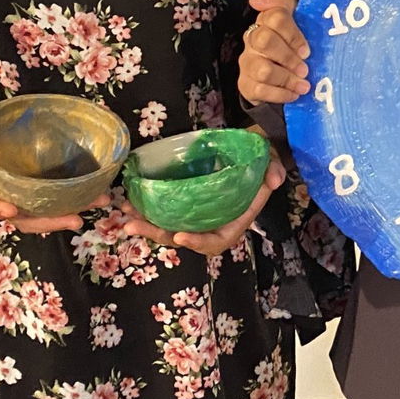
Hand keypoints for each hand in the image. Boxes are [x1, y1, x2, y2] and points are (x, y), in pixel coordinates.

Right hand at [0, 100, 104, 234]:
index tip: (10, 209)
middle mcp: (0, 196)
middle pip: (22, 219)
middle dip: (49, 221)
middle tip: (75, 219)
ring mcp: (18, 195)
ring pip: (41, 213)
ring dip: (70, 211)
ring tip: (98, 202)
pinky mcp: (33, 187)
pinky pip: (51, 199)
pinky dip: (73, 198)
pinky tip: (97, 190)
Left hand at [115, 154, 286, 254]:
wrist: (249, 156)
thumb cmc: (259, 163)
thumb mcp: (271, 163)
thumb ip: (273, 170)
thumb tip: (274, 179)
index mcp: (233, 222)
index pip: (216, 241)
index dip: (198, 242)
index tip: (180, 235)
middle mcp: (212, 224)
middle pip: (183, 238)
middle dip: (158, 234)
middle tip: (133, 224)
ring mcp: (196, 216)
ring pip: (169, 228)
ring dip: (146, 224)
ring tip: (125, 215)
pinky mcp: (185, 205)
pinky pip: (164, 214)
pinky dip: (147, 210)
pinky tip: (129, 202)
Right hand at [239, 0, 309, 103]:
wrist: (275, 77)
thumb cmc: (289, 45)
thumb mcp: (294, 20)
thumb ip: (282, 2)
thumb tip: (257, 0)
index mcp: (266, 21)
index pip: (274, 17)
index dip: (292, 34)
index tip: (306, 51)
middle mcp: (252, 39)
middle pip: (264, 40)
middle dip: (288, 57)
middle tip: (305, 69)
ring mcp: (247, 62)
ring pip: (263, 69)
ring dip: (287, 79)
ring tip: (304, 86)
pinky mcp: (246, 84)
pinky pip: (260, 90)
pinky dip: (280, 94)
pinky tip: (294, 94)